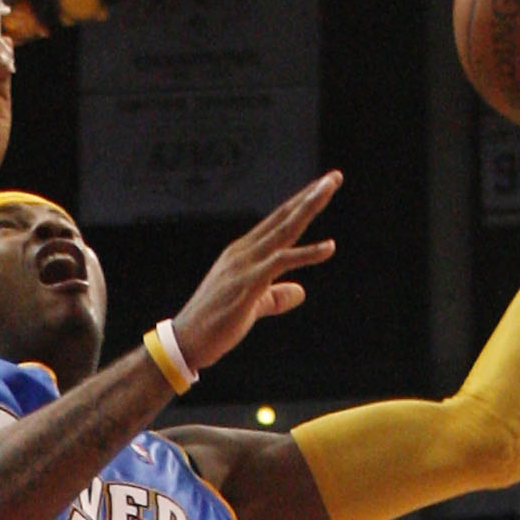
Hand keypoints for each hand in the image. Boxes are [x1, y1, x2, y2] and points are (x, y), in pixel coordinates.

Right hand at [172, 173, 340, 374]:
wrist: (186, 342)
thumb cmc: (214, 326)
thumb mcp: (251, 306)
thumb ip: (275, 297)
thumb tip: (300, 292)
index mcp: (242, 254)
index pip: (277, 222)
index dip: (299, 203)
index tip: (322, 187)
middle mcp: (244, 252)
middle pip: (283, 218)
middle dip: (309, 196)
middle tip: (334, 177)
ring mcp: (245, 266)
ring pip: (284, 231)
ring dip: (308, 208)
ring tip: (330, 188)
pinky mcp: (248, 284)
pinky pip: (282, 262)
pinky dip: (307, 254)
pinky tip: (330, 247)